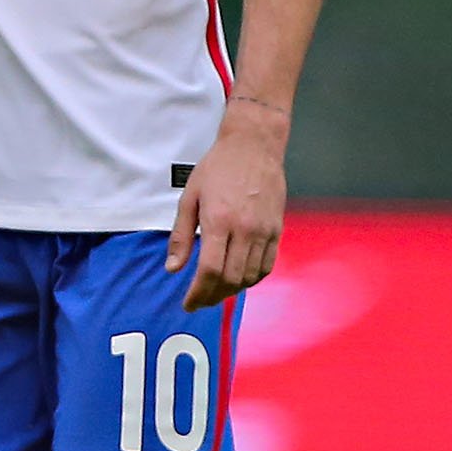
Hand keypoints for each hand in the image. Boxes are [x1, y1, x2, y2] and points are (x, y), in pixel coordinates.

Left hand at [168, 99, 287, 308]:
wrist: (254, 146)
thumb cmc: (217, 168)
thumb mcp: (189, 198)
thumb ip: (181, 236)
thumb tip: (173, 269)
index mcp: (219, 221)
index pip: (210, 271)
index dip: (198, 294)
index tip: (188, 304)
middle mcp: (245, 229)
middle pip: (231, 280)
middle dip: (212, 297)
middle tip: (199, 300)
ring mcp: (264, 231)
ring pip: (250, 277)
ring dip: (232, 291)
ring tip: (216, 291)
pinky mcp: (277, 230)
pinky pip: (267, 266)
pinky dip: (252, 279)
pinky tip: (238, 279)